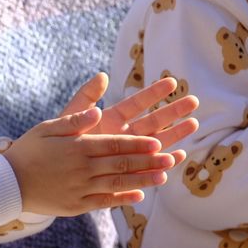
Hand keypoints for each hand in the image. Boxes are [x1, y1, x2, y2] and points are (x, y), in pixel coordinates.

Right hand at [1, 73, 188, 216]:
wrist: (8, 183)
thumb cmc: (29, 149)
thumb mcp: (49, 127)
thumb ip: (75, 119)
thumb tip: (99, 110)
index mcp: (77, 147)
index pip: (114, 145)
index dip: (138, 144)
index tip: (158, 142)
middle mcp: (82, 169)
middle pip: (121, 165)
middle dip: (148, 162)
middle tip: (170, 158)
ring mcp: (80, 189)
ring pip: (117, 184)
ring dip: (143, 180)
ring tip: (163, 176)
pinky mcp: (76, 206)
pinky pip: (104, 202)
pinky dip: (123, 199)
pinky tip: (139, 195)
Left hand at [65, 73, 198, 163]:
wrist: (54, 170)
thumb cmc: (60, 140)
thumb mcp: (70, 117)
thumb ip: (86, 97)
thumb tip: (102, 75)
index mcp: (112, 118)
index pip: (137, 103)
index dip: (153, 93)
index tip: (171, 82)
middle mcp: (124, 134)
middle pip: (153, 121)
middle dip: (173, 111)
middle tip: (193, 100)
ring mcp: (129, 153)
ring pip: (157, 142)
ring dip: (175, 134)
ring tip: (193, 124)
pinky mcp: (129, 171)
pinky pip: (150, 166)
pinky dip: (164, 161)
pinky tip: (179, 156)